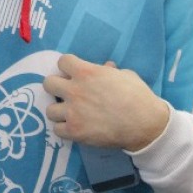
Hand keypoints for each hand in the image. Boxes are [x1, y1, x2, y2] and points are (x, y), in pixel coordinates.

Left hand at [43, 54, 168, 151]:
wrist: (145, 124)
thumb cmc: (138, 96)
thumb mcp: (125, 75)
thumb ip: (109, 71)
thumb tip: (106, 66)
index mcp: (86, 72)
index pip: (62, 61)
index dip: (68, 67)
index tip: (73, 73)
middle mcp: (75, 90)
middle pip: (48, 83)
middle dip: (57, 87)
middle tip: (67, 93)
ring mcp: (73, 112)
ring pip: (49, 109)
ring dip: (59, 111)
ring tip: (70, 114)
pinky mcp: (75, 131)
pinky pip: (56, 129)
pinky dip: (64, 129)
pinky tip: (74, 127)